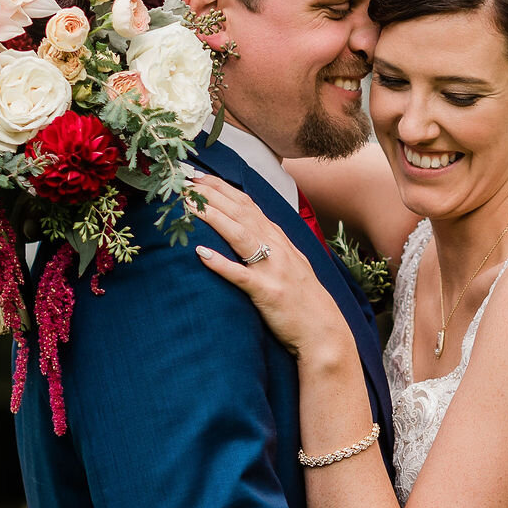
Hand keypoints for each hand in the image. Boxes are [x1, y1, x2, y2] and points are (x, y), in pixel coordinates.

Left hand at [193, 173, 350, 359]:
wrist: (323, 331)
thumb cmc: (303, 299)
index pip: (247, 205)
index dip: (222, 188)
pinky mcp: (267, 293)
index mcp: (279, 239)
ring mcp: (272, 270)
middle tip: (184, 182)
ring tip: (188, 206)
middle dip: (212, 194)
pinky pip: (240, 276)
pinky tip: (200, 253)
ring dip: (213, 218)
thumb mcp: (291, 263)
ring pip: (240, 236)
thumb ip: (272, 244)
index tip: (198, 176)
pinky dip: (220, 263)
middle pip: (240, 213)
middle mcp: (276, 248)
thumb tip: (248, 229)